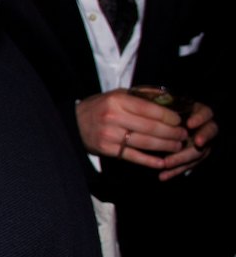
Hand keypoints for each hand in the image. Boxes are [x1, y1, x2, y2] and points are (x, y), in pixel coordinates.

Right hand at [75, 88, 189, 170]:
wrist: (73, 123)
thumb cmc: (100, 107)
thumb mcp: (117, 94)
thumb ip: (142, 95)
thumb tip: (168, 98)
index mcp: (117, 100)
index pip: (150, 109)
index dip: (169, 116)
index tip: (180, 120)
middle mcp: (113, 117)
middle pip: (151, 127)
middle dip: (172, 133)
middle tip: (183, 135)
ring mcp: (109, 135)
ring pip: (144, 143)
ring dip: (165, 146)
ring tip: (177, 146)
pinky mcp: (107, 149)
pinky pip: (133, 156)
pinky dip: (149, 161)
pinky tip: (161, 162)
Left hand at [159, 101, 215, 180]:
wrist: (168, 124)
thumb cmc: (167, 110)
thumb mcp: (169, 103)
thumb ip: (164, 102)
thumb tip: (153, 95)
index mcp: (199, 113)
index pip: (206, 113)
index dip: (200, 118)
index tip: (190, 124)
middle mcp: (203, 129)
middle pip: (207, 136)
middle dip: (198, 142)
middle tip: (191, 145)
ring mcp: (201, 145)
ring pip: (198, 154)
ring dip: (182, 159)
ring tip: (166, 164)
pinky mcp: (194, 158)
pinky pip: (187, 166)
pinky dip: (174, 171)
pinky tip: (163, 176)